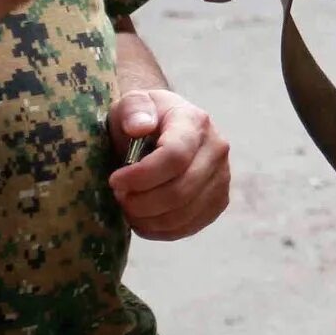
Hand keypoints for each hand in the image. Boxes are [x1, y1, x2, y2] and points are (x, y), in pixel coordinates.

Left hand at [107, 89, 231, 240]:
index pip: (175, 156)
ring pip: (183, 215)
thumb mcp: (132, 103)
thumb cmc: (143, 117)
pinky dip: (159, 231)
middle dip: (140, 202)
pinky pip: (189, 227)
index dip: (141, 176)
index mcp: (195, 122)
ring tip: (128, 206)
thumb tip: (140, 126)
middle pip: (179, 191)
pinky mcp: (218, 201)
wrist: (165, 129)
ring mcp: (222, 177)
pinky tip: (143, 218)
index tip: (114, 180)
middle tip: (119, 196)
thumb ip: (133, 109)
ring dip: (147, 219)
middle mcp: (216, 149)